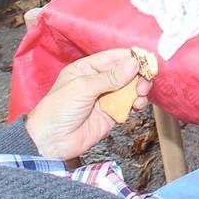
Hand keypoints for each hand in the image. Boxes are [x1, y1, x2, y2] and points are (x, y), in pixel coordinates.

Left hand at [24, 48, 151, 160]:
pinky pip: (129, 105)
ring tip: (141, 93)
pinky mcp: (111, 114)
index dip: (130, 57)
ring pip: (130, 88)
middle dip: (138, 74)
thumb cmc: (57, 110)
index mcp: (87, 68)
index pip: (113, 57)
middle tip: (144, 80)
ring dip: (140, 88)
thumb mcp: (83, 87)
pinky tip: (138, 105)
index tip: (147, 59)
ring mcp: (105, 98)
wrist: (51, 142)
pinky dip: (137, 103)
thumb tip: (133, 64)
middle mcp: (98, 81)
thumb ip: (110, 77)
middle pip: (125, 72)